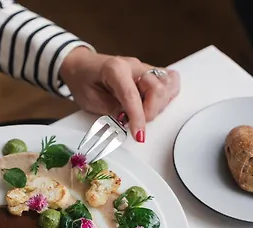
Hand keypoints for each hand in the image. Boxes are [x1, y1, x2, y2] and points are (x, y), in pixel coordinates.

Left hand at [60, 47, 180, 142]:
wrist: (82, 66)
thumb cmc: (83, 81)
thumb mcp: (90, 100)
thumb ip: (111, 110)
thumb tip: (128, 121)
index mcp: (115, 69)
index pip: (132, 95)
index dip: (137, 118)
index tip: (139, 135)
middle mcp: (134, 66)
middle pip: (158, 89)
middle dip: (150, 112)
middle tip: (136, 123)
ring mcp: (145, 68)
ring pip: (168, 85)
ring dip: (160, 105)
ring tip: (144, 113)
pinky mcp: (151, 74)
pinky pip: (170, 82)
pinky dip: (167, 96)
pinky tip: (155, 105)